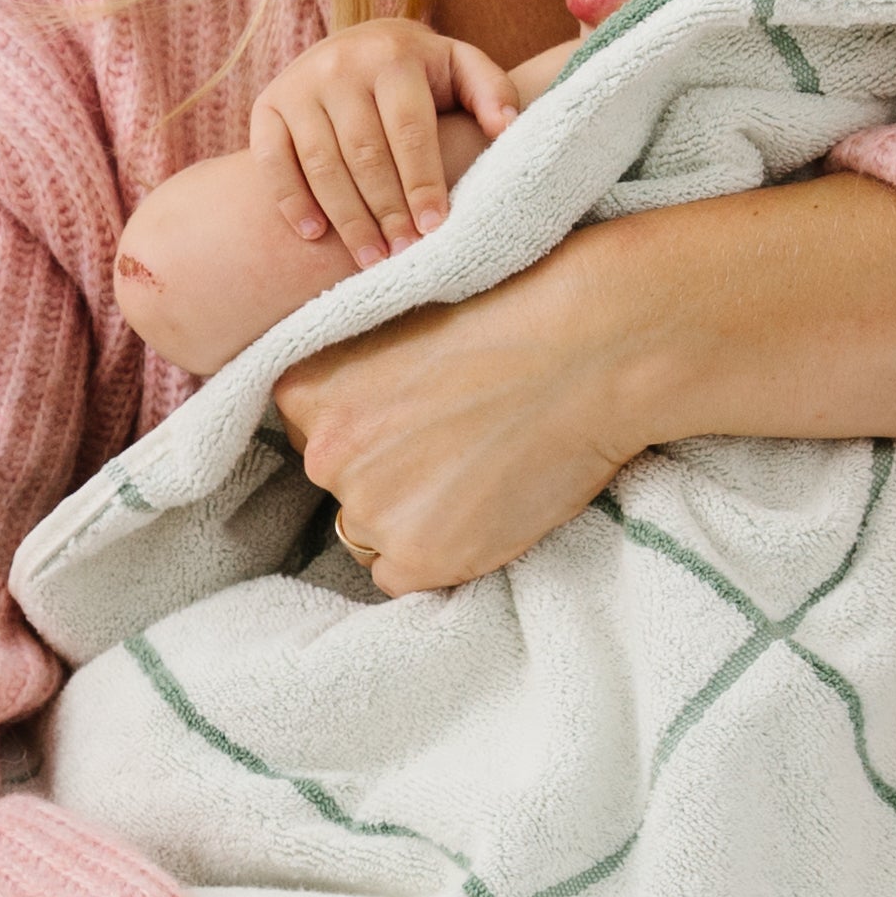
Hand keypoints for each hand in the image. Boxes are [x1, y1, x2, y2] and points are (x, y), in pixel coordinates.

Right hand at [252, 20, 521, 271]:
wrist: (358, 43)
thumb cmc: (421, 72)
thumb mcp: (460, 66)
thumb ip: (490, 91)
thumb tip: (509, 128)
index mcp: (393, 57)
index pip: (408, 130)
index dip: (422, 182)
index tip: (435, 229)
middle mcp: (341, 66)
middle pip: (364, 153)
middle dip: (386, 210)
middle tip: (404, 254)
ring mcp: (299, 85)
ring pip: (321, 163)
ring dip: (346, 217)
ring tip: (371, 258)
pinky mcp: (267, 105)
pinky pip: (272, 159)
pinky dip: (290, 199)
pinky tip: (313, 234)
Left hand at [274, 225, 653, 593]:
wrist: (588, 353)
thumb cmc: (508, 317)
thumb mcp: (403, 319)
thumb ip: (361, 368)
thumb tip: (362, 401)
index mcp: (307, 390)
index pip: (312, 434)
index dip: (367, 430)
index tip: (414, 419)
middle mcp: (324, 455)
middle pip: (340, 487)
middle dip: (386, 474)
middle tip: (454, 446)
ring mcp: (372, 511)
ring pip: (370, 534)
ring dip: (412, 517)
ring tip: (477, 476)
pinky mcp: (423, 558)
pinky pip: (400, 579)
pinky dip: (435, 556)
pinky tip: (478, 514)